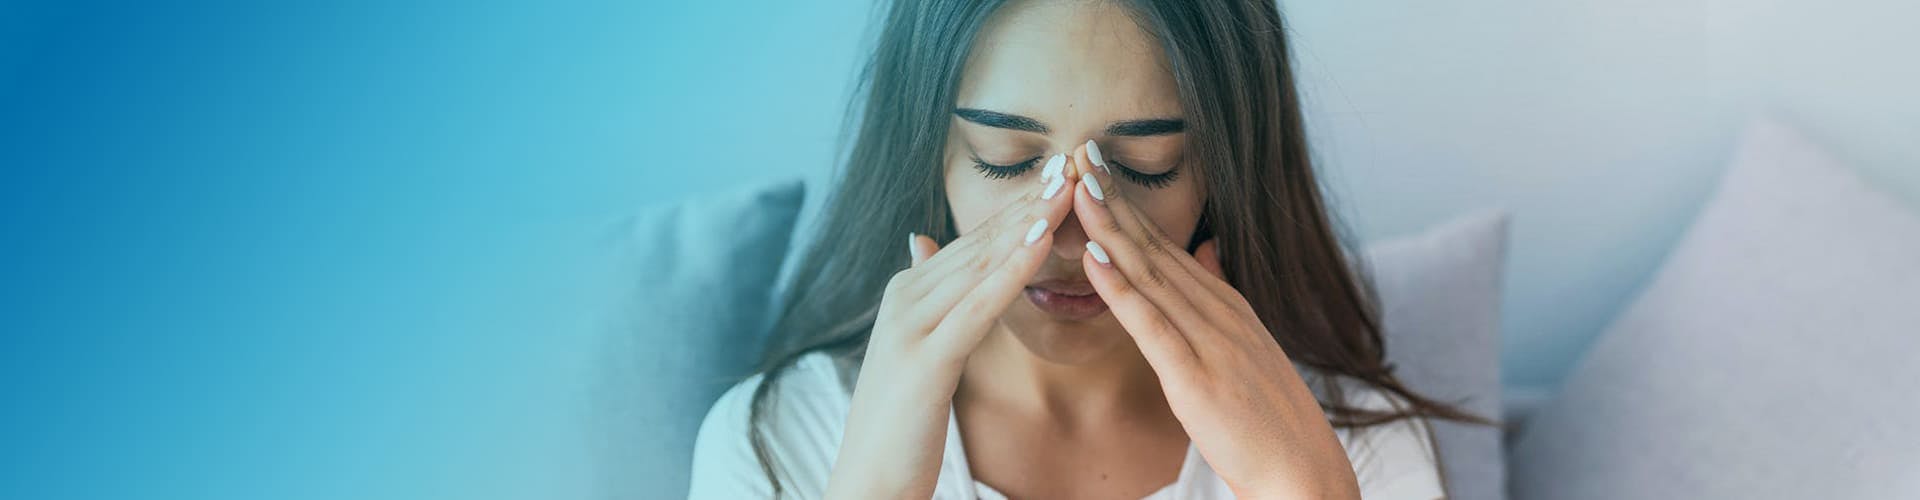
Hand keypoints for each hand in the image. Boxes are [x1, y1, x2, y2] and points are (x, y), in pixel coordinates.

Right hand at [824, 159, 1076, 499]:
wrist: (867, 482)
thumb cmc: (899, 424)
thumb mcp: (913, 349)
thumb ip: (923, 292)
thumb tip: (919, 241)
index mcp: (907, 294)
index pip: (972, 241)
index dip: (1016, 206)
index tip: (1055, 172)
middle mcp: (905, 298)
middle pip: (979, 241)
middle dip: (1028, 200)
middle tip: (1071, 160)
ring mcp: (911, 324)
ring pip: (982, 262)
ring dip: (1028, 220)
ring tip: (1066, 185)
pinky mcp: (926, 357)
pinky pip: (980, 304)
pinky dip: (1013, 268)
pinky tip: (1042, 239)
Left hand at [1068, 147, 1361, 498]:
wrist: (1303, 472)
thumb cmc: (1268, 419)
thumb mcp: (1247, 345)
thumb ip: (1219, 295)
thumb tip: (1205, 248)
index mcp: (1225, 305)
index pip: (1166, 245)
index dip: (1128, 204)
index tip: (1096, 166)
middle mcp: (1217, 312)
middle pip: (1154, 246)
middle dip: (1113, 198)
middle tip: (1078, 152)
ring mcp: (1208, 341)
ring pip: (1148, 273)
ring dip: (1109, 227)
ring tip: (1077, 187)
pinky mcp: (1195, 377)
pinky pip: (1151, 325)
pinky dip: (1120, 287)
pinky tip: (1093, 256)